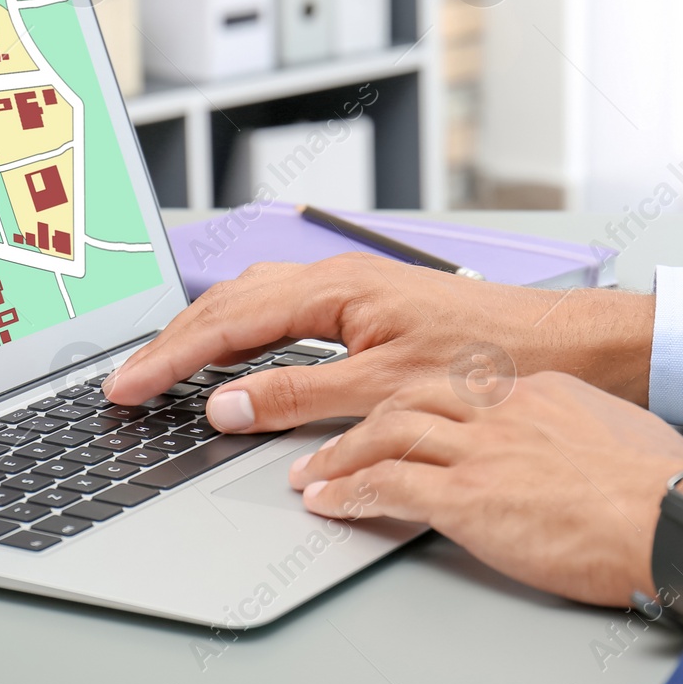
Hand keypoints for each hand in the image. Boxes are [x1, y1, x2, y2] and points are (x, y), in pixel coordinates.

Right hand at [103, 254, 655, 431]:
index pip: (226, 323)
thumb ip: (297, 398)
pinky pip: (281, 309)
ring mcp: (349, 286)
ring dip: (205, 332)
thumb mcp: (383, 389)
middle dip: (172, 341)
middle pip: (228, 302)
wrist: (556, 345)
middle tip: (127, 381)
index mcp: (333, 289)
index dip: (169, 358)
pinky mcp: (365, 302)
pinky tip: (236, 353)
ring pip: (253, 300)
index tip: (126, 386)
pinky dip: (243, 332)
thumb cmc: (485, 359)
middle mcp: (334, 276)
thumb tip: (223, 407)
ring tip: (165, 366)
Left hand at [289, 372, 682, 607]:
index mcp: (533, 390)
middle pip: (407, 397)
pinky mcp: (469, 497)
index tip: (395, 417)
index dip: (414, 402)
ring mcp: (480, 450)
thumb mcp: (612, 432)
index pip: (455, 386)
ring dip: (340, 458)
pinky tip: (330, 504)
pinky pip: (389, 486)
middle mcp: (499, 410)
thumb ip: (572, 428)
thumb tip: (565, 445)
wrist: (673, 514)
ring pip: (386, 434)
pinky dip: (350, 494)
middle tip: (331, 440)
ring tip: (314, 475)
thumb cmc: (659, 486)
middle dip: (360, 420)